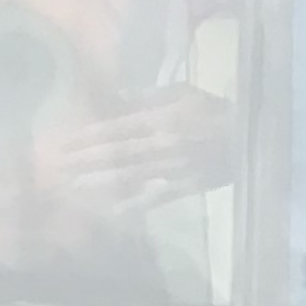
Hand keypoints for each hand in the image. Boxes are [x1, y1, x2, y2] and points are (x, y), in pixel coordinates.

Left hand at [46, 93, 235, 215]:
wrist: (248, 139)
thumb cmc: (213, 110)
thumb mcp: (181, 91)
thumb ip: (147, 96)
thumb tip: (115, 100)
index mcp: (160, 118)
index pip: (115, 129)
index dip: (87, 138)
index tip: (64, 143)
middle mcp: (161, 146)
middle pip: (115, 156)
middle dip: (84, 163)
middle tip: (58, 170)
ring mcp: (172, 170)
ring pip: (128, 179)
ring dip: (98, 186)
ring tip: (72, 189)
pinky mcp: (184, 189)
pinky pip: (153, 200)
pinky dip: (131, 208)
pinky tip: (110, 214)